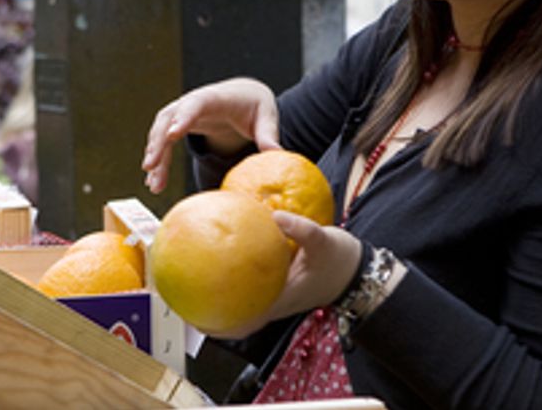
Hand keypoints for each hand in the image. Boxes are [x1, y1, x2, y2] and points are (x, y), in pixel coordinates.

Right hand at [141, 77, 280, 193]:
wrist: (243, 96)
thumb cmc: (254, 104)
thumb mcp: (265, 116)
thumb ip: (268, 134)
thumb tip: (278, 154)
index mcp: (214, 98)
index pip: (194, 104)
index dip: (183, 118)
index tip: (173, 134)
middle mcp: (192, 103)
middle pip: (168, 119)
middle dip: (158, 142)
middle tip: (151, 166)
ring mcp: (182, 113)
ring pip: (161, 133)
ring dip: (155, 157)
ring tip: (154, 185)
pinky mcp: (179, 126)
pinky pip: (164, 143)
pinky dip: (159, 162)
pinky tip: (156, 183)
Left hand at [206, 211, 364, 339]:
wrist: (357, 269)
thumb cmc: (341, 260)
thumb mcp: (324, 241)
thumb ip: (301, 229)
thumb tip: (276, 215)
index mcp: (282, 300)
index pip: (246, 321)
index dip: (219, 327)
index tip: (195, 320)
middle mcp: (275, 301)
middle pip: (236, 317)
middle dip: (210, 315)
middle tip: (184, 302)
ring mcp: (277, 295)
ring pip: (243, 303)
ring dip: (220, 297)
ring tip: (195, 281)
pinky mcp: (279, 284)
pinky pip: (253, 285)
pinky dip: (238, 274)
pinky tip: (227, 255)